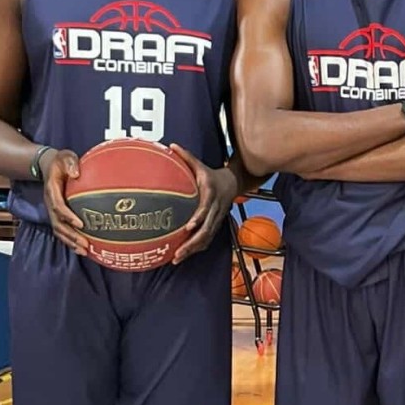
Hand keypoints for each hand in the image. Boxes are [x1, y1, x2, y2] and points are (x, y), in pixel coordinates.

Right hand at [41, 148, 87, 255]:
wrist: (49, 165)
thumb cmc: (60, 161)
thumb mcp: (65, 156)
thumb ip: (70, 163)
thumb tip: (76, 174)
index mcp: (52, 190)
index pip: (58, 206)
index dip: (67, 216)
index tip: (80, 224)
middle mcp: (51, 203)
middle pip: (58, 224)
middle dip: (71, 236)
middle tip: (85, 244)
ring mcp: (53, 211)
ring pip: (59, 230)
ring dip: (70, 242)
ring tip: (84, 251)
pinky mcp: (58, 215)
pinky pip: (62, 230)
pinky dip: (70, 241)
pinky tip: (82, 249)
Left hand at [169, 144, 237, 263]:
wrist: (233, 183)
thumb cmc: (211, 174)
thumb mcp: (200, 164)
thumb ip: (186, 157)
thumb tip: (170, 145)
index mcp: (211, 193)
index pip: (206, 207)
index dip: (199, 218)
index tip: (188, 227)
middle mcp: (215, 208)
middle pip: (207, 229)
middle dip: (192, 243)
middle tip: (177, 253)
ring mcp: (217, 218)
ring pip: (207, 237)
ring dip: (193, 249)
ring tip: (177, 259)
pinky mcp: (216, 224)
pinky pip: (208, 239)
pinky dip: (197, 248)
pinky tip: (184, 255)